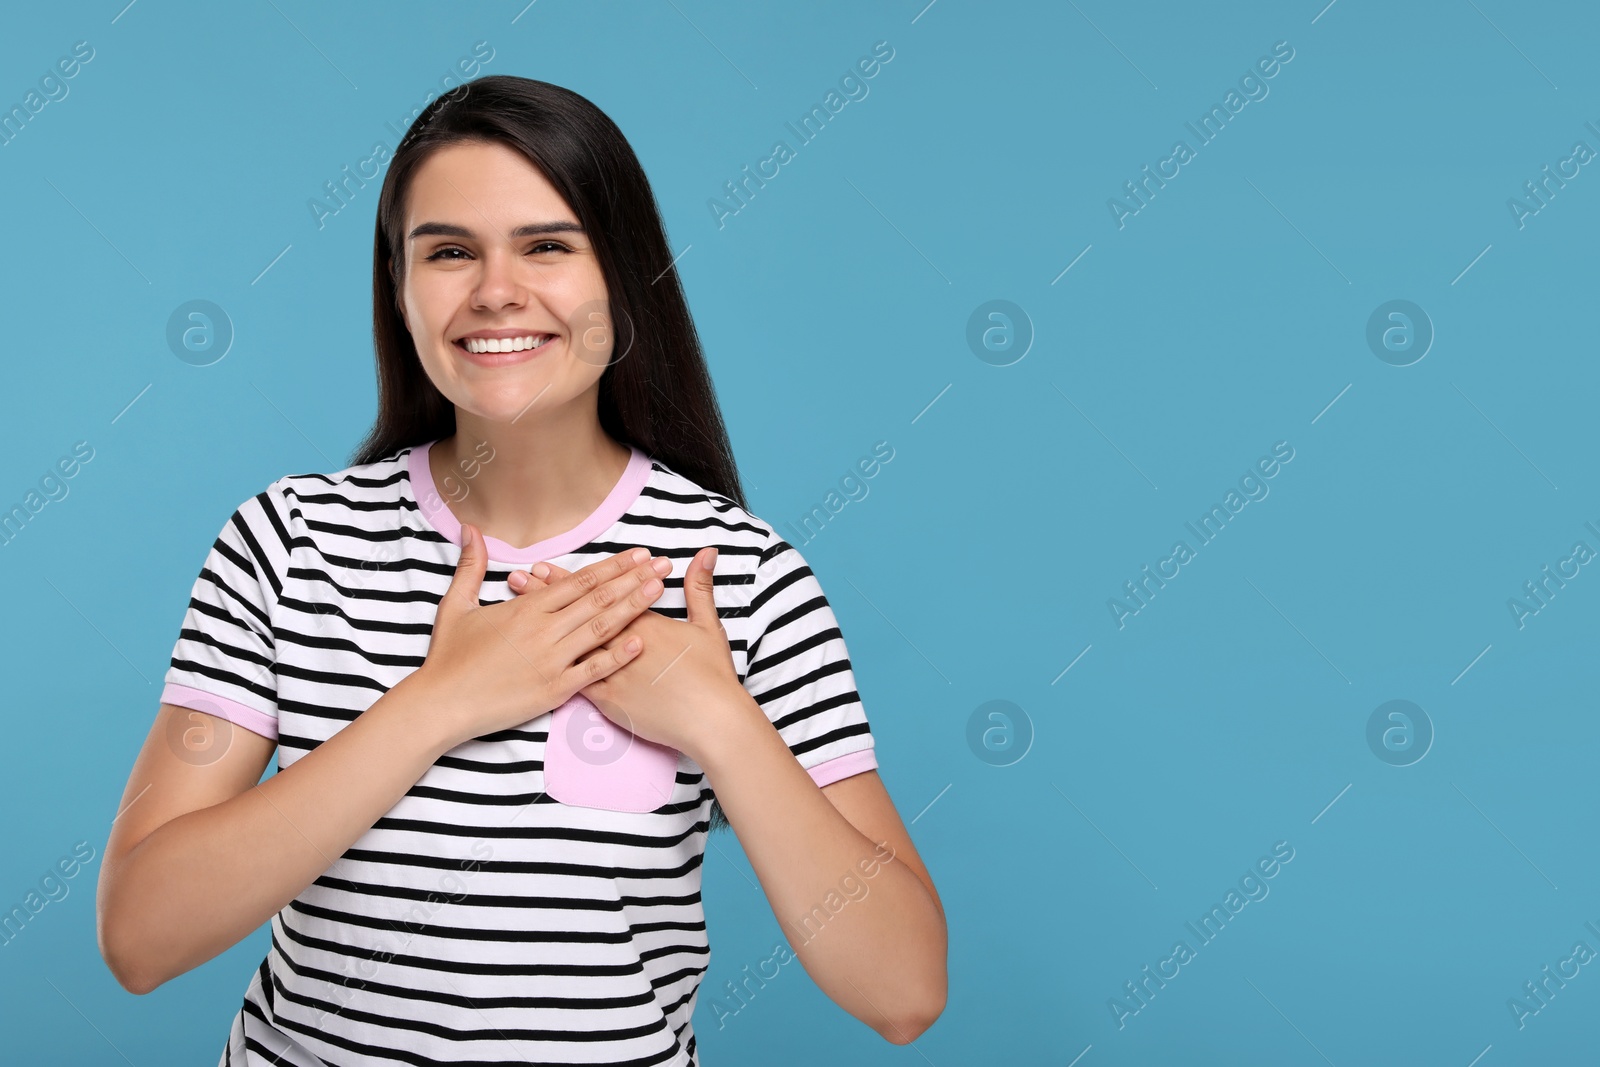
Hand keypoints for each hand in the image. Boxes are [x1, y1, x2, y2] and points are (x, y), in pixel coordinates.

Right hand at [415, 524, 674, 746]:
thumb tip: (471, 529)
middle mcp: (543, 630)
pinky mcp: (553, 690)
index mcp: (526, 608)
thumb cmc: (448, 657)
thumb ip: (471, 566)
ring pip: (600, 629)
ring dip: (633, 608)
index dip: (612, 566)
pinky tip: (641, 642)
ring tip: (659, 591)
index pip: (578, 580)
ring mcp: (551, 660)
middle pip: (597, 599)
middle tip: (662, 565)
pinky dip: (617, 656)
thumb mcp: (455, 605)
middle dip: (634, 580)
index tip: (639, 554)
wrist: (440, 703)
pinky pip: (592, 671)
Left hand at [507, 546, 746, 758]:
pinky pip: (578, 684)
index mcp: (642, 623)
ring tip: (516, 614)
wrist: (711, 720)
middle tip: (518, 579)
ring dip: (542, 630)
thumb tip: (707, 553)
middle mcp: (621, 644)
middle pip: (577, 616)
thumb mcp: (708, 626)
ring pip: (569, 646)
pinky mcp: (610, 702)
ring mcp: (612, 674)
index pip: (599, 595)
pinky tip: (531, 662)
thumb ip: (700, 589)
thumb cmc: (713, 674)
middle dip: (544, 596)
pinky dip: (555, 670)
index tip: (543, 567)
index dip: (569, 581)